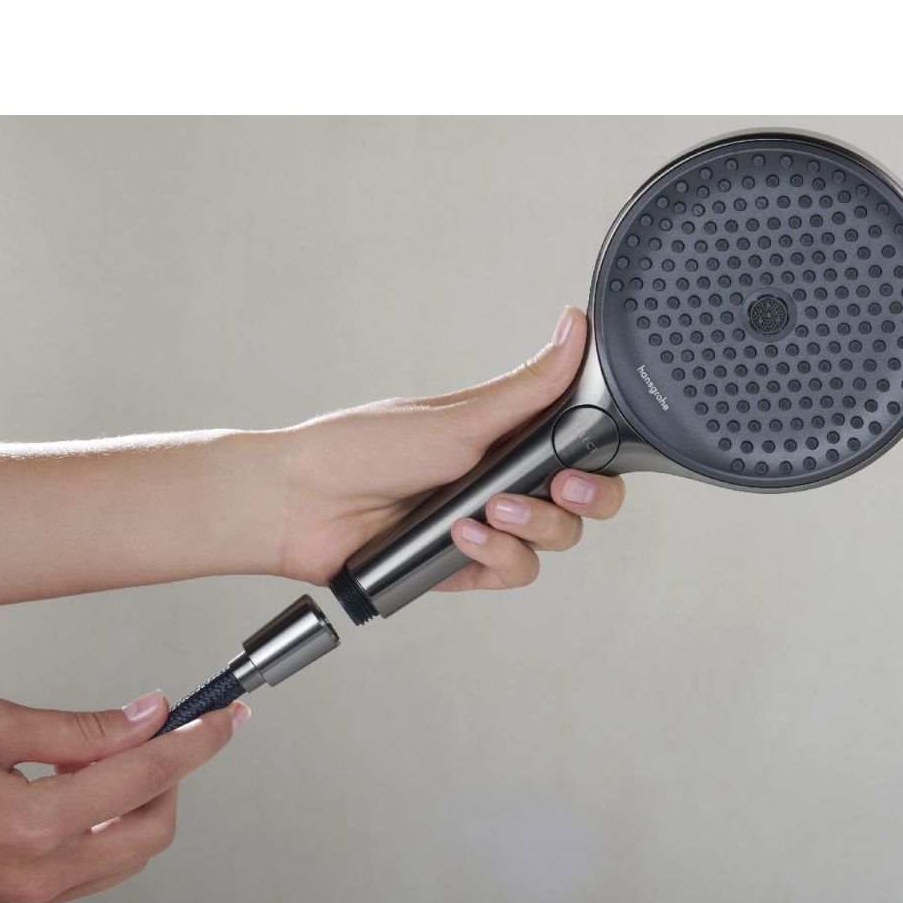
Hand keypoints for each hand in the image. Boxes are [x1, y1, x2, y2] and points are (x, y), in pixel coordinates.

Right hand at [0, 690, 245, 902]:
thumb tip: (146, 718)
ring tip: (113, 757)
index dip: (197, 740)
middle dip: (174, 777)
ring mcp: (30, 900)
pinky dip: (110, 826)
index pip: (148, 777)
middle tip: (171, 733)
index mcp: (31, 826)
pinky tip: (87, 792)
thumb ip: (79, 727)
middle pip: (155, 828)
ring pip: (130, 854)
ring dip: (143, 803)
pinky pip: (95, 869)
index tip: (226, 717)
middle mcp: (38, 876)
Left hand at [273, 305, 626, 591]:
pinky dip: (495, 556)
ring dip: (530, 527)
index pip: (580, 450)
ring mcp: (488, 525)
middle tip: (558, 488)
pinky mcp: (468, 566)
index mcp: (506, 437)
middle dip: (580, 499)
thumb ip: (527, 388)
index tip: (584, 460)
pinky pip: (514, 572)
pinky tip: (460, 536)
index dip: (598, 461)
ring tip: (486, 511)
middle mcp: (503, 481)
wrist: (303, 505)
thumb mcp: (458, 416)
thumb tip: (573, 330)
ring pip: (553, 541)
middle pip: (581, 502)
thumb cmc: (362, 448)